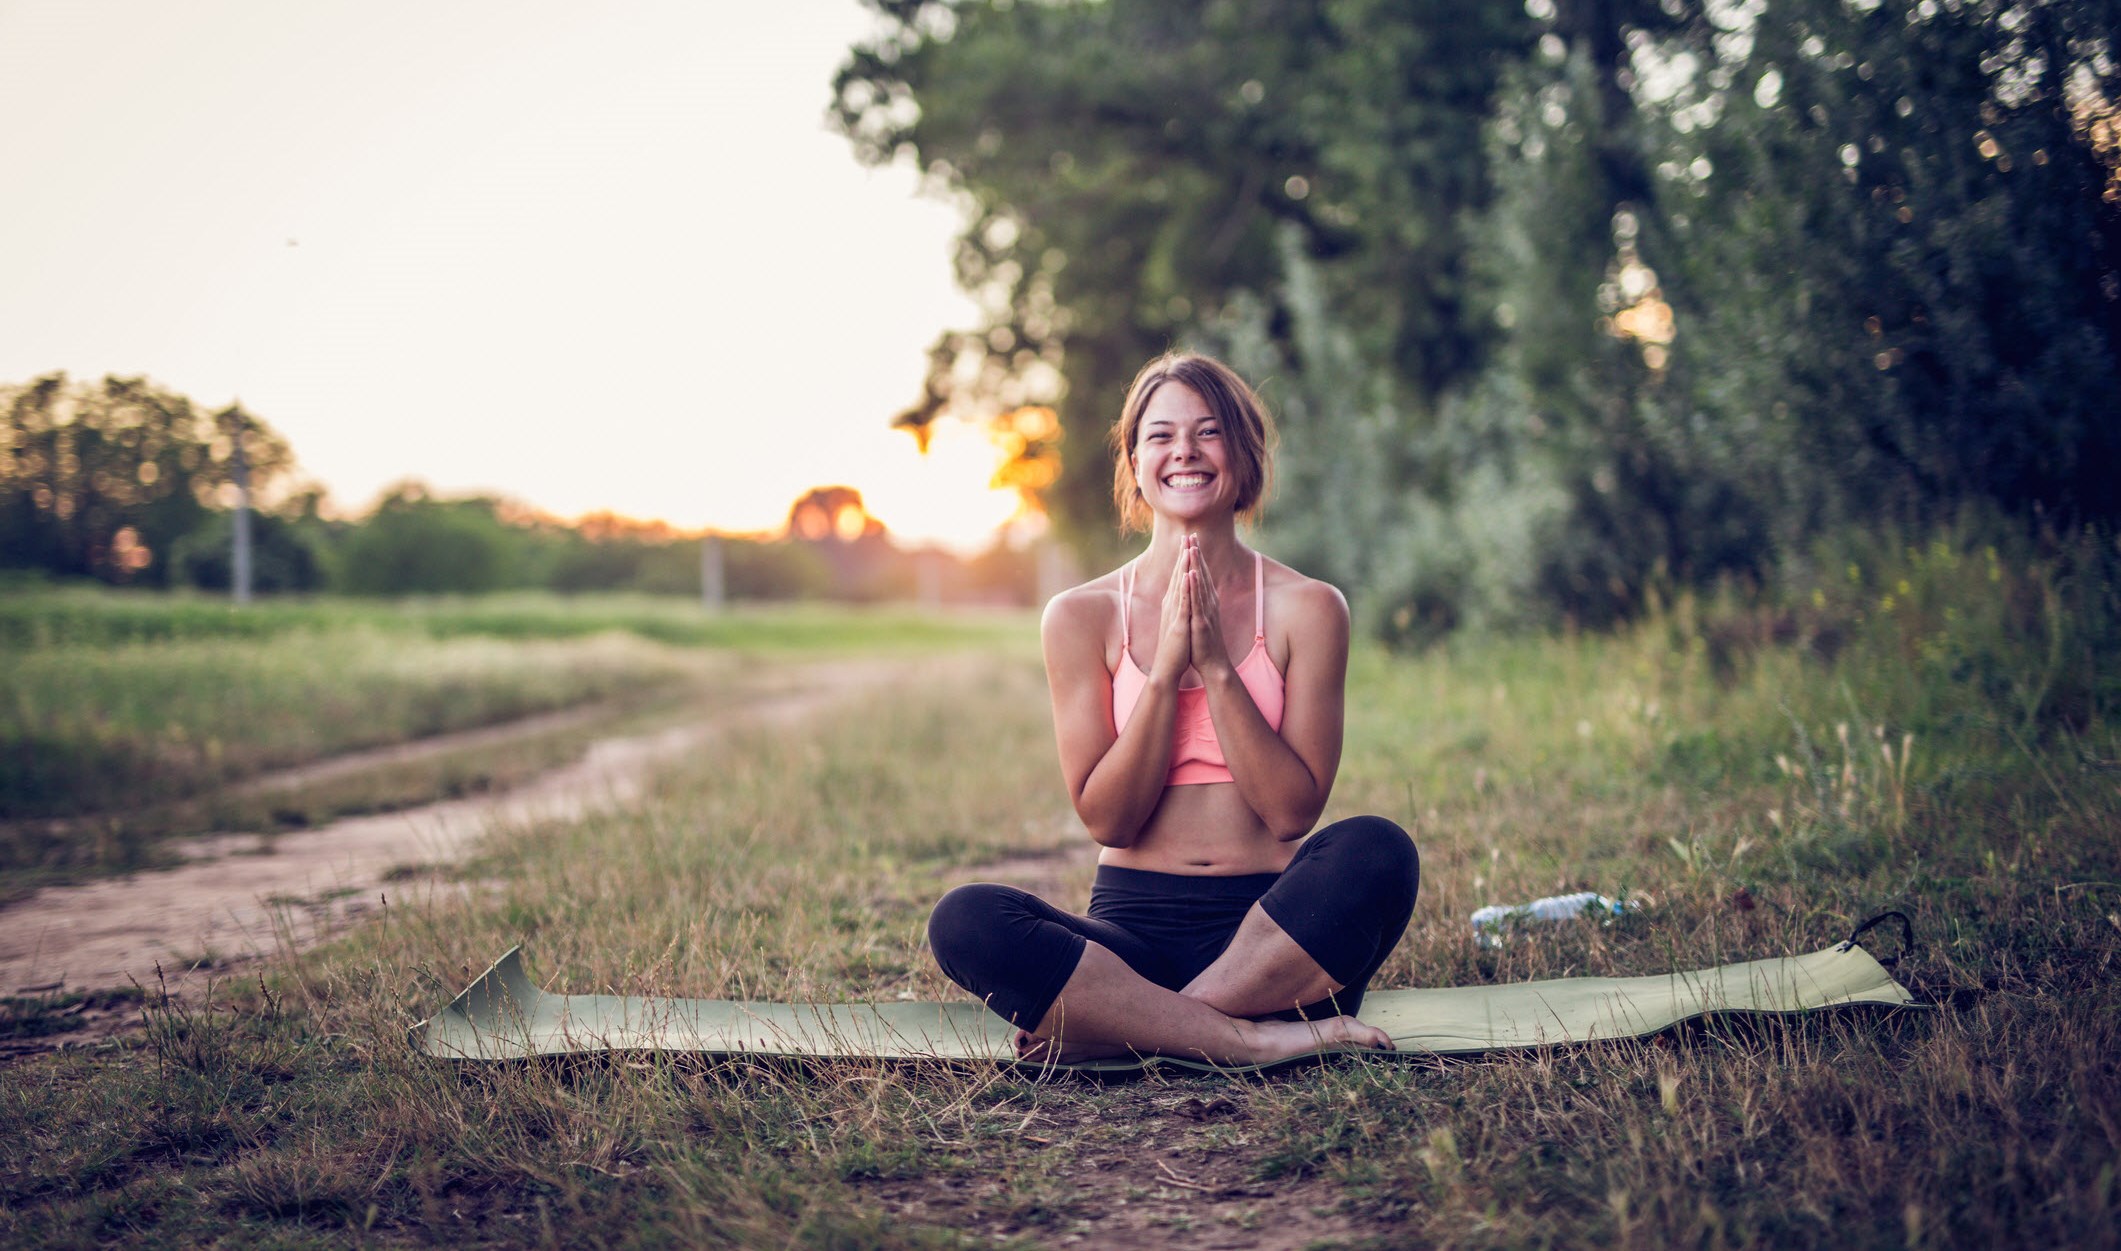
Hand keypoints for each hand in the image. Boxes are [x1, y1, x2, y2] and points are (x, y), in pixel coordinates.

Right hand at [1147, 547, 1191, 687]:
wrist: (1168, 667)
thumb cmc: (1175, 646)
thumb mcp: (1178, 621)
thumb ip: (1180, 607)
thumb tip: (1182, 596)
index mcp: (1173, 603)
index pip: (1179, 576)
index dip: (1184, 558)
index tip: (1189, 541)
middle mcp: (1171, 604)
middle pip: (1178, 575)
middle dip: (1184, 555)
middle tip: (1188, 535)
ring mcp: (1174, 613)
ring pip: (1179, 585)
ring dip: (1184, 566)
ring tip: (1188, 548)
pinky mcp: (1178, 624)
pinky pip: (1183, 603)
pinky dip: (1185, 588)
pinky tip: (1188, 575)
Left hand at [1185, 535, 1232, 678]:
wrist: (1213, 663)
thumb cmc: (1205, 642)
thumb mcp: (1202, 617)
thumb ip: (1201, 602)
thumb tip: (1199, 591)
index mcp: (1207, 601)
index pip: (1201, 574)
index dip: (1197, 556)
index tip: (1191, 539)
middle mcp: (1209, 602)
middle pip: (1203, 573)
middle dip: (1196, 554)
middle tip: (1191, 534)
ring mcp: (1206, 611)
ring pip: (1201, 584)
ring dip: (1197, 565)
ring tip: (1192, 547)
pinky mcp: (1201, 622)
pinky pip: (1197, 602)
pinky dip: (1194, 587)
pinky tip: (1192, 574)